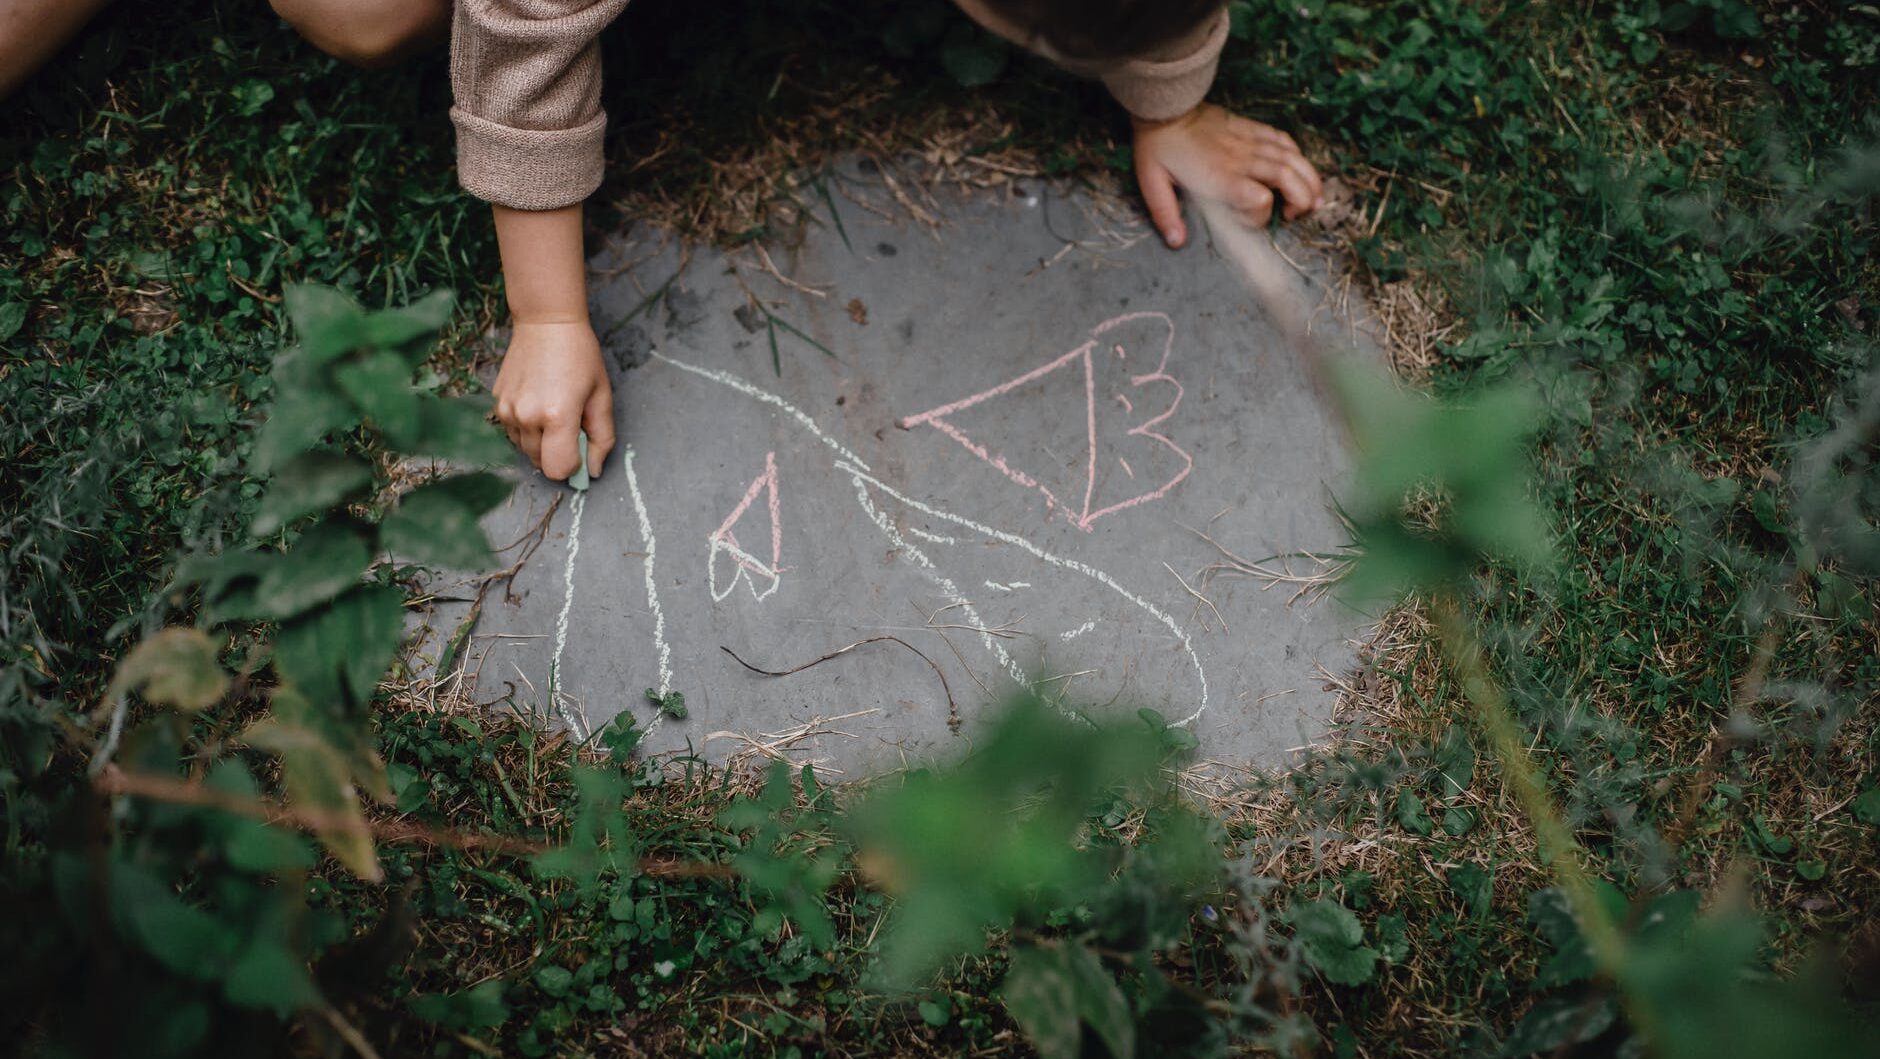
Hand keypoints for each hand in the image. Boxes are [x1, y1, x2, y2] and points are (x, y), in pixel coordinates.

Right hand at [491, 319, 614, 480]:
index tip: (581, 446)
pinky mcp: (497, 402)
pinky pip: (513, 432)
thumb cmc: (580, 356)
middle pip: (541, 463)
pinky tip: (538, 402)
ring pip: (525, 450)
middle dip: (558, 453)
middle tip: (570, 424)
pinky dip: (527, 428)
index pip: (558, 470)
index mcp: (557, 415)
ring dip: (541, 442)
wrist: (546, 322)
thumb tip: (594, 471)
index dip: (574, 465)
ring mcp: (507, 410)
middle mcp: (527, 417)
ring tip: (554, 410)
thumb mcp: (601, 396)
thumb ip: (602, 438)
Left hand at [1131, 103, 1323, 246]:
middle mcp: (1241, 160)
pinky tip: (1299, 167)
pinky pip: (1283, 140)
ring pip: (1292, 159)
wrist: (1165, 106)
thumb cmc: (1158, 148)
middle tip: (1296, 215)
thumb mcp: (1152, 184)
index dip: (1261, 216)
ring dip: (1309, 179)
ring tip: (1314, 199)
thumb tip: (1176, 242)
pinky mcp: (1251, 128)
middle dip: (1302, 199)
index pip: (1259, 199)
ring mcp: (1250, 141)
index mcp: (1220, 177)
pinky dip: (1297, 155)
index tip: (1250, 221)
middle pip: (1288, 178)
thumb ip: (1166, 215)